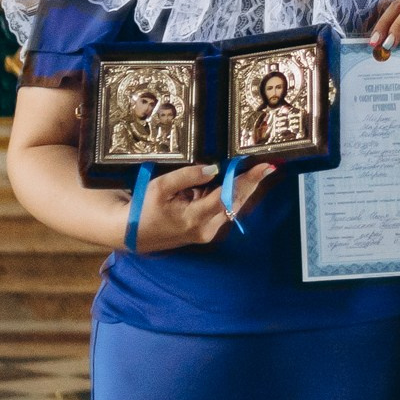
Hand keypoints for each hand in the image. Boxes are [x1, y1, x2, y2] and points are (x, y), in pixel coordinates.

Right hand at [130, 161, 266, 249]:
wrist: (131, 233)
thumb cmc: (143, 208)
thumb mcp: (161, 187)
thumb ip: (189, 176)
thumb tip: (214, 168)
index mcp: (195, 218)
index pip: (228, 197)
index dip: (247, 181)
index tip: (264, 168)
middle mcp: (206, 229)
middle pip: (237, 204)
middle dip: (252, 184)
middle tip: (268, 166)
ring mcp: (207, 232)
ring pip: (232, 208)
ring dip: (242, 189)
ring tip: (255, 170)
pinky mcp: (204, 231)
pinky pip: (223, 211)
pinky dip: (230, 196)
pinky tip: (234, 181)